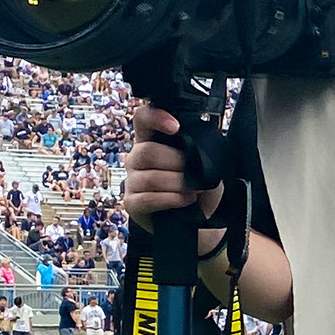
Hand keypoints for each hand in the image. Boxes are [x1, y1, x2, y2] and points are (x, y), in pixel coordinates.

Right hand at [121, 102, 222, 240]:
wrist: (201, 216)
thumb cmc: (198, 185)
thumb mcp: (202, 162)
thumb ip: (197, 147)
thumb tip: (198, 142)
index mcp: (151, 139)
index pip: (142, 119)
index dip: (155, 117)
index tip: (175, 127)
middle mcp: (136, 158)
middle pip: (147, 151)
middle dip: (176, 162)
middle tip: (194, 172)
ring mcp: (132, 181)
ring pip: (150, 177)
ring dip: (177, 183)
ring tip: (193, 190)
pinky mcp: (132, 203)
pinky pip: (147, 199)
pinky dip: (171, 199)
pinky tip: (185, 200)